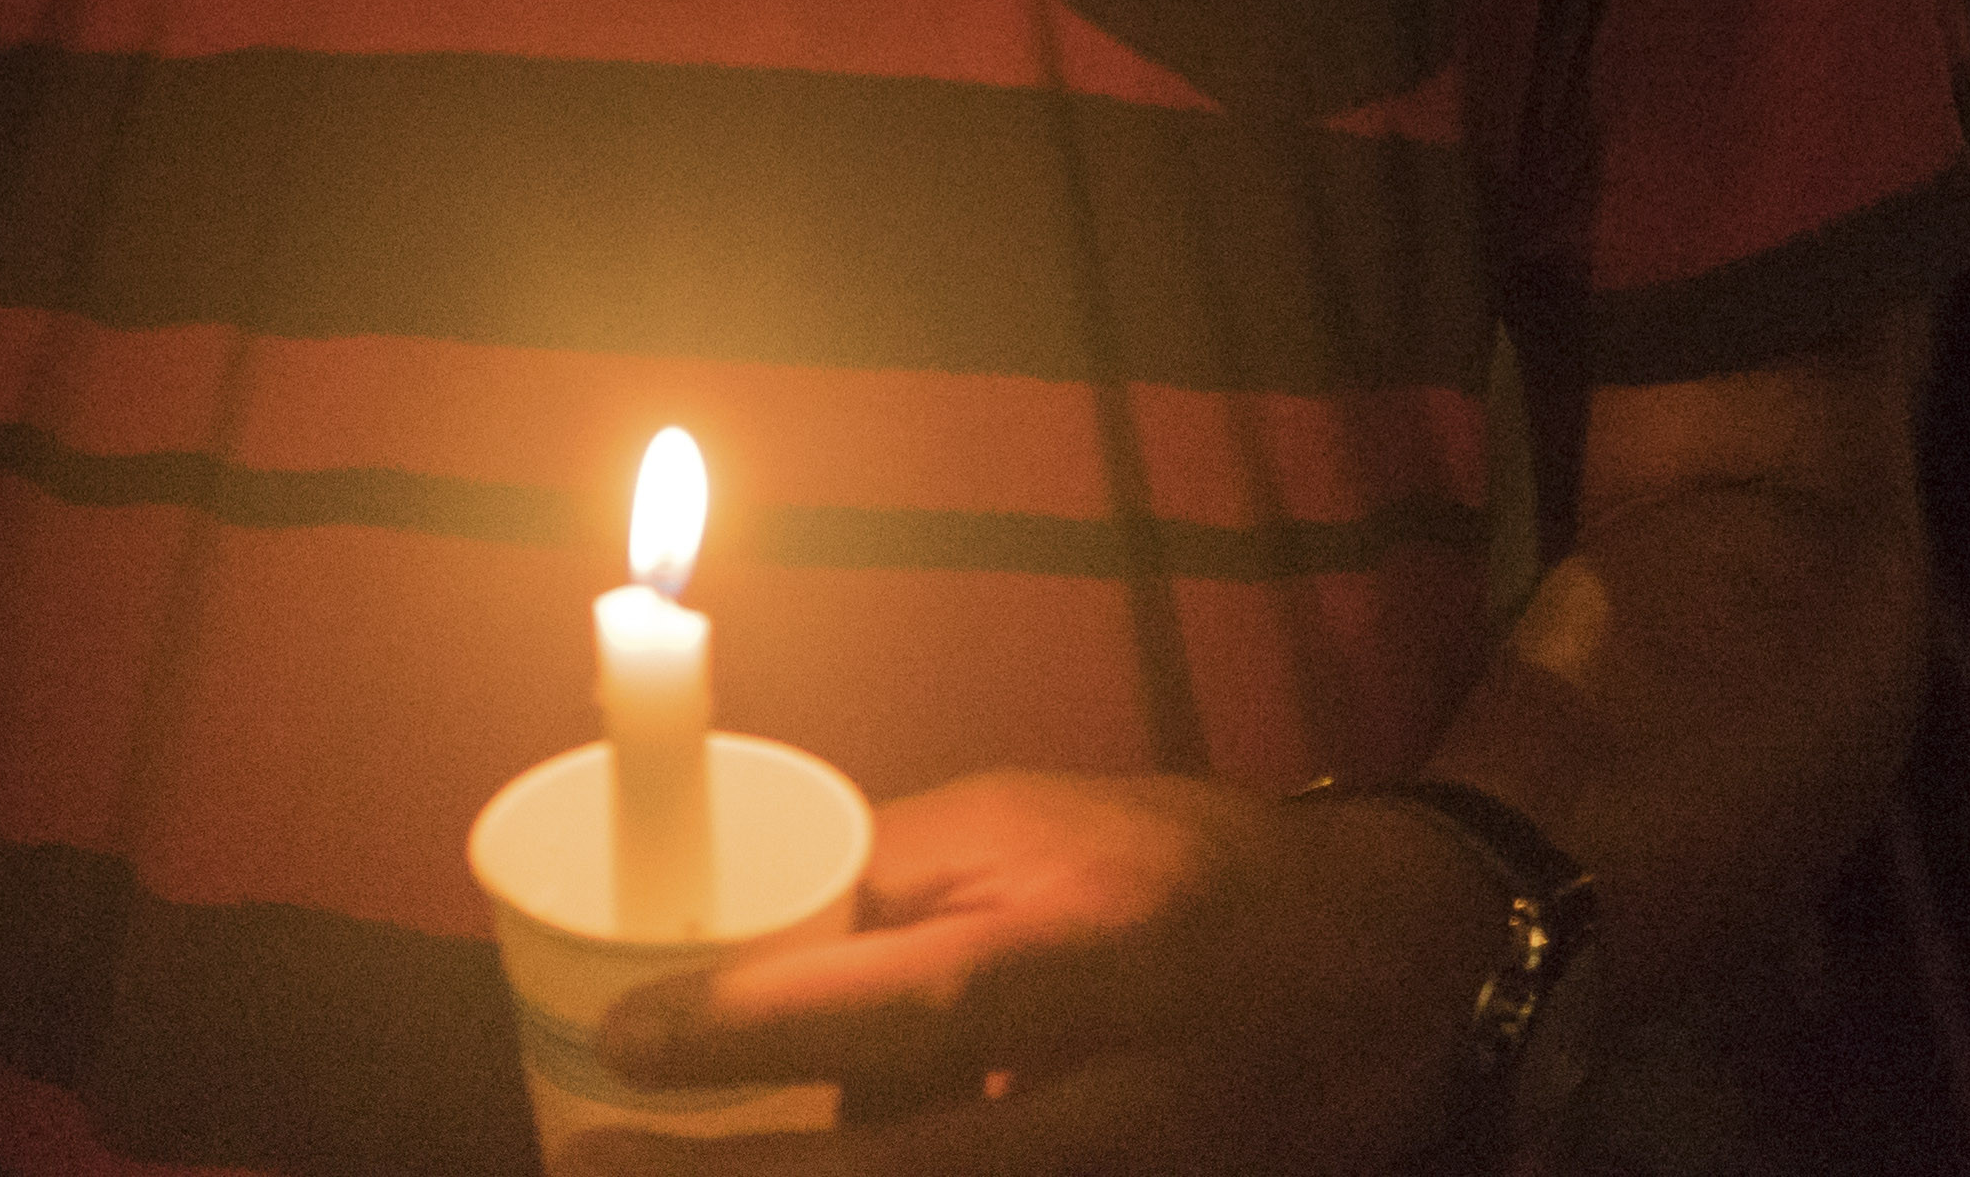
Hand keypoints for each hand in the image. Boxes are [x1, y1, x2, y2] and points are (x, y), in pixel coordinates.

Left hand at [572, 769, 1497, 1174]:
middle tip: (589, 1156)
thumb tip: (735, 929)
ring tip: (643, 1171)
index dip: (759, 1027)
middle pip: (909, 1167)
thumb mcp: (1040, 827)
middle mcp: (1121, 1093)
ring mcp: (1134, 1174)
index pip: (917, 999)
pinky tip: (782, 1165)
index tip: (624, 1035)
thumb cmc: (1176, 870)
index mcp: (1095, 950)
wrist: (1380, 975)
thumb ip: (896, 877)